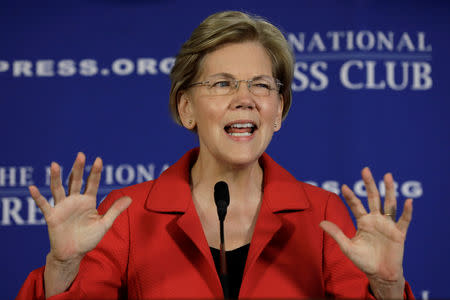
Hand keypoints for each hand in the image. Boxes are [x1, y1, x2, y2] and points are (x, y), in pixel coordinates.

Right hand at [29, 153, 131, 296]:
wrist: (73, 254)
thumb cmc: (88, 238)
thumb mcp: (104, 223)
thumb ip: (115, 210)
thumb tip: (130, 198)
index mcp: (88, 201)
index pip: (92, 183)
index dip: (95, 172)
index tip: (98, 160)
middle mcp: (75, 201)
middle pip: (76, 181)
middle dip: (78, 168)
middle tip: (81, 155)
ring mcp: (62, 207)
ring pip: (58, 189)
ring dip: (56, 177)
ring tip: (54, 164)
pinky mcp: (52, 216)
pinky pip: (44, 205)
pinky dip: (38, 197)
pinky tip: (32, 188)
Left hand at [320, 167, 412, 298]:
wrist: (380, 274)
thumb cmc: (363, 261)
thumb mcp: (347, 247)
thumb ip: (336, 233)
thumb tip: (320, 222)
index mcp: (363, 221)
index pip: (356, 205)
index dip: (350, 196)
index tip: (343, 186)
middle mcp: (376, 220)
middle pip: (373, 198)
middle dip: (369, 184)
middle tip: (365, 169)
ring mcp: (388, 225)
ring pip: (389, 204)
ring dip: (389, 190)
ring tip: (387, 176)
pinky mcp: (399, 234)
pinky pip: (404, 221)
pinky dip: (407, 211)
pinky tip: (408, 201)